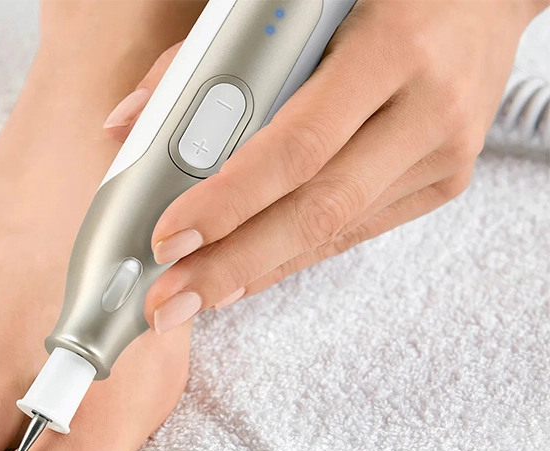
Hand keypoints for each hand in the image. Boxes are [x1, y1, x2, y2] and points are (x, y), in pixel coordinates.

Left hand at [102, 0, 544, 332]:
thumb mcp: (300, 2)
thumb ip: (211, 56)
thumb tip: (130, 122)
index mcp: (390, 48)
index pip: (297, 146)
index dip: (230, 200)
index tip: (168, 235)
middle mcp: (425, 109)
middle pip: (316, 210)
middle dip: (231, 265)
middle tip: (170, 300)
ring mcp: (440, 153)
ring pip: (334, 232)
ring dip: (256, 271)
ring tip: (197, 298)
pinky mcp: (441, 181)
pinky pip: (354, 232)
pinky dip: (293, 257)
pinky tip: (247, 276)